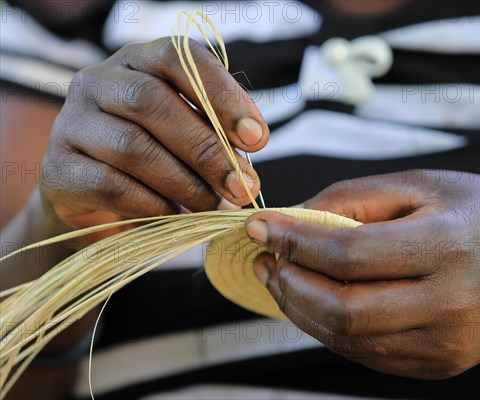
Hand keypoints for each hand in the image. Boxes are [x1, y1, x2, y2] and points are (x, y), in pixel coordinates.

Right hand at [40, 37, 267, 230]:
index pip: (179, 58)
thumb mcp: (187, 136)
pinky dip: (152, 203)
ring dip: (184, 182)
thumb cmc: (153, 157)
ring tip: (214, 206)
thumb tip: (248, 164)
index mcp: (138, 62)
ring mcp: (71, 123)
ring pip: (132, 146)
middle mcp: (98, 82)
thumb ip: (215, 137)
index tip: (258, 139)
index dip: (222, 96)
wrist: (91, 196)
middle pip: (152, 103)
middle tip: (243, 186)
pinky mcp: (58, 169)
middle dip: (206, 149)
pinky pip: (109, 184)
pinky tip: (175, 213)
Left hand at [245, 171, 479, 378]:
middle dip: (289, 285)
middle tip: (264, 259)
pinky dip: (330, 328)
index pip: (348, 255)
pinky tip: (317, 301)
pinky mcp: (438, 365)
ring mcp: (444, 344)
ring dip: (302, 310)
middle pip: (341, 309)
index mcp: (447, 247)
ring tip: (281, 278)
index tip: (260, 227)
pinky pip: (367, 353)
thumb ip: (358, 199)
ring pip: (348, 338)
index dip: (293, 242)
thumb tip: (296, 217)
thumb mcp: (428, 185)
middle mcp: (448, 305)